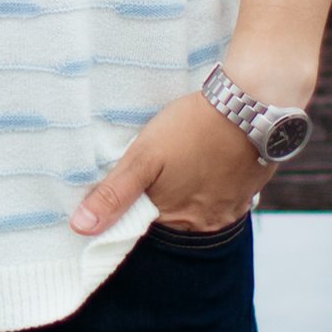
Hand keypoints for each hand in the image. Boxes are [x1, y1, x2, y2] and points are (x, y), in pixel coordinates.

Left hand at [70, 87, 265, 240]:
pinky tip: (209, 158)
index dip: (138, 204)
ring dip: (192, 189)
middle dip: (165, 197)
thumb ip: (113, 194)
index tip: (136, 183)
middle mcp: (208, 223)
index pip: (147, 224)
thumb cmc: (192, 128)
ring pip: (201, 204)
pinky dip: (215, 180)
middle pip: (176, 216)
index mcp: (178, 220)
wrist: (251, 103)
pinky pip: (226, 192)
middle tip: (162, 167)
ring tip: (186, 160)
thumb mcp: (143, 157)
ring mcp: (234, 206)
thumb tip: (81, 228)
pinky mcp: (251, 187)